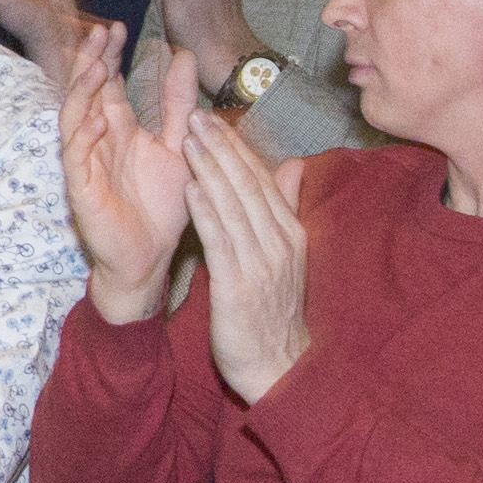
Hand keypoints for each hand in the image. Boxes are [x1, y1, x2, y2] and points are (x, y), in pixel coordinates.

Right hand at [53, 26, 193, 302]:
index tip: (118, 27)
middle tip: (100, 33)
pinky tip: (96, 120)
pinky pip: (75, 158)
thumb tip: (184, 55)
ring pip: (73, 118)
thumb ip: (178, 103)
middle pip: (85, 91)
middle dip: (90, 62)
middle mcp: (98, 141)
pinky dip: (83, 137)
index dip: (109, 55)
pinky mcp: (81, 189)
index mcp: (119, 128)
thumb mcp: (180, 145)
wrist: (152, 257)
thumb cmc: (163, 206)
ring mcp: (86, 163)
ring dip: (82, 92)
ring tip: (96, 66)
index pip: (107, 83)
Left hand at [177, 111, 312, 401]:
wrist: (278, 366)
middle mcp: (279, 244)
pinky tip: (191, 189)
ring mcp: (261, 264)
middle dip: (222, 148)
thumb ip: (286, 210)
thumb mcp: (288, 257)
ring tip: (189, 139)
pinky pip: (221, 242)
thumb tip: (293, 166)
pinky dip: (207, 213)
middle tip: (198, 116)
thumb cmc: (274, 312)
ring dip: (210, 170)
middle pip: (248, 186)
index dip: (238, 148)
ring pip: (233, 207)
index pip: (263, 181)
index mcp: (291, 234)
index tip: (216, 119)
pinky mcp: (238, 286)